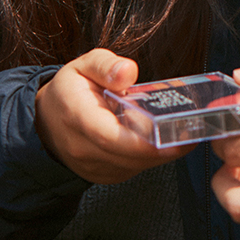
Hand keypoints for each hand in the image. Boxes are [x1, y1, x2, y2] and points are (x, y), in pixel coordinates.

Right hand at [35, 48, 190, 182]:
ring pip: (134, 165)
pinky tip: (166, 139)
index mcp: (77, 117)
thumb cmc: (69, 91)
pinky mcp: (103, 174)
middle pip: (129, 155)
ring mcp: (92, 166)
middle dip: (164, 146)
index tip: (174, 131)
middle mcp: (82, 148)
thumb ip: (105, 65)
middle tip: (194, 129)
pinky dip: (151, 156)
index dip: (144, 139)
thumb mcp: (83, 65)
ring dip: (161, 152)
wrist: (45, 121)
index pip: (110, 136)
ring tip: (186, 131)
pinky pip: (133, 169)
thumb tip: (127, 71)